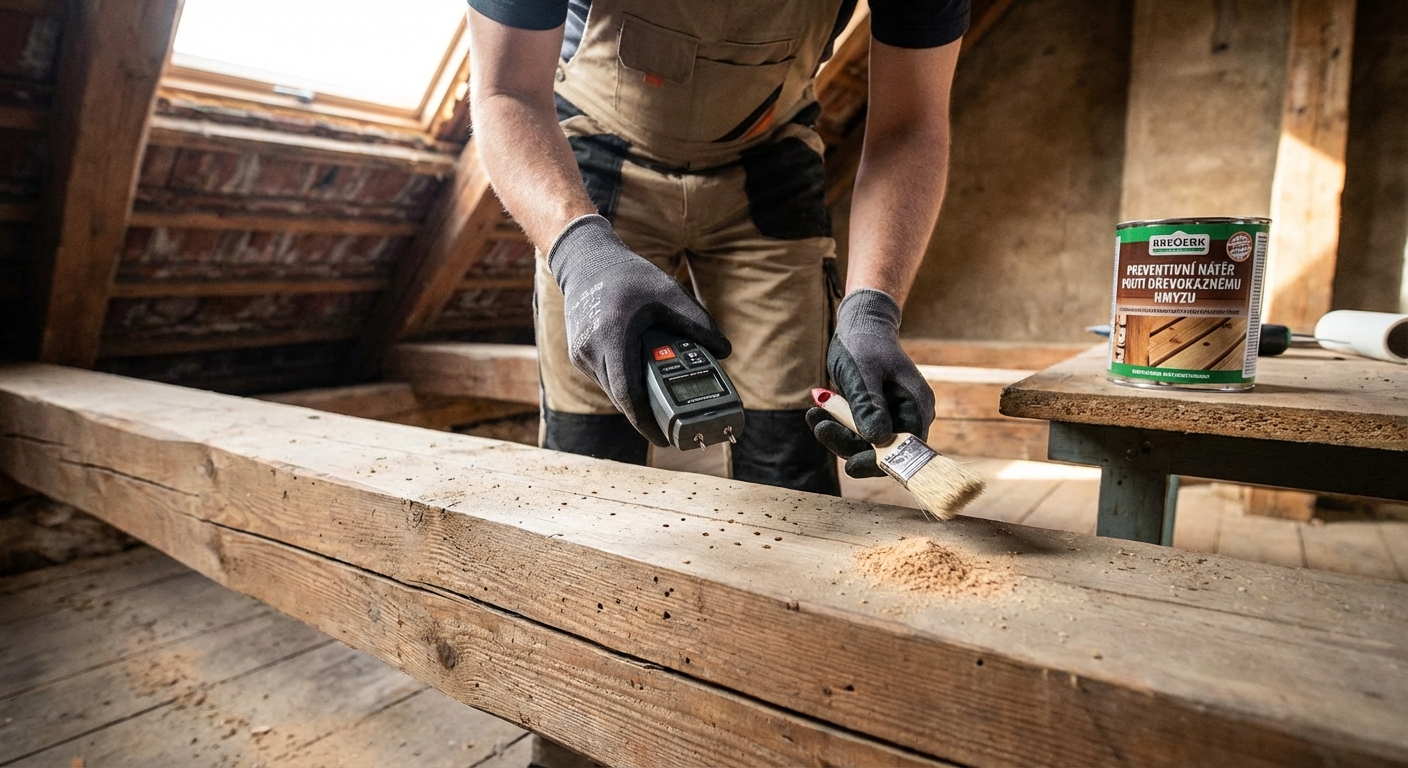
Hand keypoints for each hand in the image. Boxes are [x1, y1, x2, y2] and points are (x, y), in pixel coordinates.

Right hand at [550, 214, 730, 445]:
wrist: (585, 261)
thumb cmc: (628, 276)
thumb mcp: (669, 292)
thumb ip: (698, 322)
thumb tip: (724, 351)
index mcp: (613, 336)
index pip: (628, 393)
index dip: (646, 421)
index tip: (664, 438)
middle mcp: (591, 350)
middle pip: (622, 397)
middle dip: (647, 413)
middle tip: (673, 425)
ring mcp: (581, 354)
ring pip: (613, 391)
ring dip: (636, 396)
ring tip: (664, 398)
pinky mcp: (579, 355)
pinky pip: (606, 379)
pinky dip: (625, 382)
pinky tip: (643, 378)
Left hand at [808, 288, 933, 477]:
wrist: (861, 324)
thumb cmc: (864, 343)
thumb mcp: (862, 373)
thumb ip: (868, 405)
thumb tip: (877, 439)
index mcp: (917, 405)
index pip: (905, 449)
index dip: (879, 462)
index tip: (850, 466)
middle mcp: (909, 415)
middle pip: (881, 448)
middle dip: (848, 442)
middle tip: (819, 427)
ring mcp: (893, 416)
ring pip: (865, 442)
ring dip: (837, 432)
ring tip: (814, 415)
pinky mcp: (876, 415)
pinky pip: (856, 430)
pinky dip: (837, 424)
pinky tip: (817, 412)